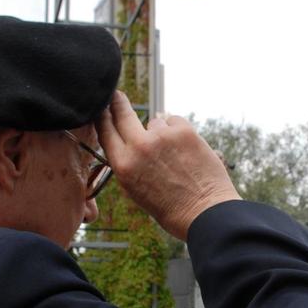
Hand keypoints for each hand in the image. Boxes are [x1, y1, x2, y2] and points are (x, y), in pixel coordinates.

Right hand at [96, 92, 240, 239]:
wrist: (205, 212)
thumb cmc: (172, 209)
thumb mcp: (136, 191)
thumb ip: (129, 165)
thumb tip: (127, 143)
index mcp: (123, 165)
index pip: (105, 130)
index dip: (102, 116)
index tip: (102, 106)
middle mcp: (139, 147)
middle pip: (122, 113)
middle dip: (117, 102)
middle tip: (117, 95)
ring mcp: (161, 136)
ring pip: (155, 122)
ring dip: (161, 133)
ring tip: (175, 157)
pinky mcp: (183, 130)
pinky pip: (174, 121)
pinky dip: (179, 132)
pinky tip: (186, 151)